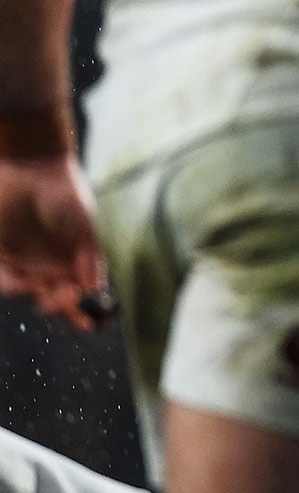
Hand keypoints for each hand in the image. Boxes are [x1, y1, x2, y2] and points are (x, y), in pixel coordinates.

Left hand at [0, 155, 105, 330]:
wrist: (30, 167)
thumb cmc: (64, 192)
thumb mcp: (85, 224)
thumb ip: (90, 255)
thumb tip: (95, 286)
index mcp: (74, 259)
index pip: (81, 292)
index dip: (87, 311)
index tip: (92, 325)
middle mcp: (50, 264)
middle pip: (56, 297)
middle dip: (63, 308)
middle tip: (66, 306)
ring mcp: (25, 261)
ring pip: (31, 292)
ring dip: (40, 299)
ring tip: (48, 298)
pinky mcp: (2, 255)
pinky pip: (5, 278)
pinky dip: (14, 285)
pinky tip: (25, 285)